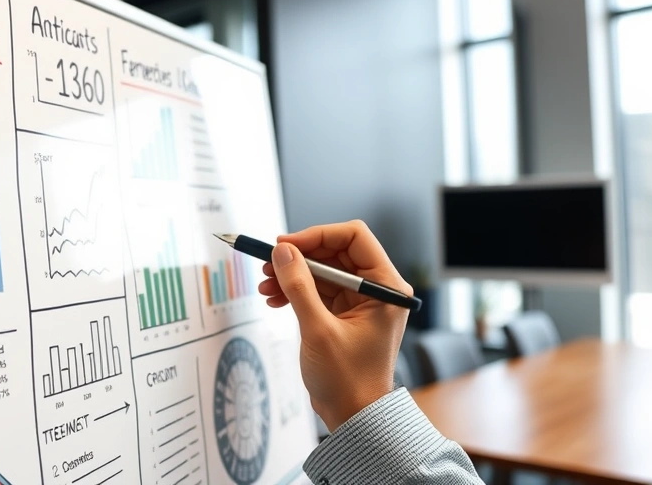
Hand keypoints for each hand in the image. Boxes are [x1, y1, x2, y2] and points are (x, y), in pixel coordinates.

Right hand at [258, 220, 413, 430]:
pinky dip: (295, 289)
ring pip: (322, 269)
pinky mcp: (343, 313)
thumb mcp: (319, 330)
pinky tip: (274, 298)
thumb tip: (282, 252)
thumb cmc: (349, 381)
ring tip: (265, 285)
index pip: (354, 237)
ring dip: (292, 274)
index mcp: (386, 287)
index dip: (318, 235)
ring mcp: (359, 301)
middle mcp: (376, 289)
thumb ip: (299, 287)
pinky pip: (317, 288)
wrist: (353, 416)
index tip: (286, 245)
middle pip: (334, 251)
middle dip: (299, 256)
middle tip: (269, 263)